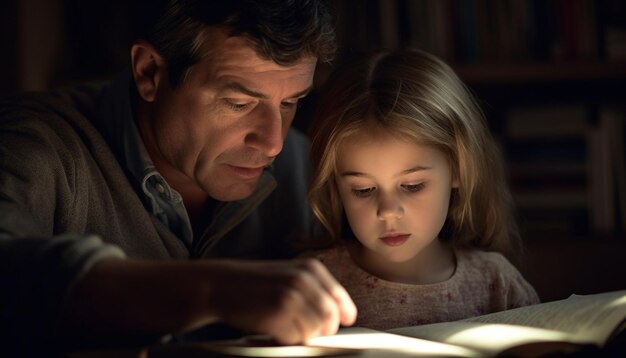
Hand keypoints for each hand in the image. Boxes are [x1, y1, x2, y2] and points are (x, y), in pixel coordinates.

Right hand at [209, 258, 356, 344]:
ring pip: (314, 331)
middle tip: (308, 330)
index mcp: (310, 268)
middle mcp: (303, 280)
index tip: (344, 322)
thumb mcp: (291, 275)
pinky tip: (274, 328)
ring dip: (303, 335)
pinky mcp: (276, 315)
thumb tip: (346, 316)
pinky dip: (287, 339)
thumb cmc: (258, 283)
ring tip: (287, 326)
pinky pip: (295, 338)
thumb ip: (317, 290)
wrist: (222, 285)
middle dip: (323, 330)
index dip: (343, 314)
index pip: (339, 298)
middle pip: (330, 318)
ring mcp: (290, 297)